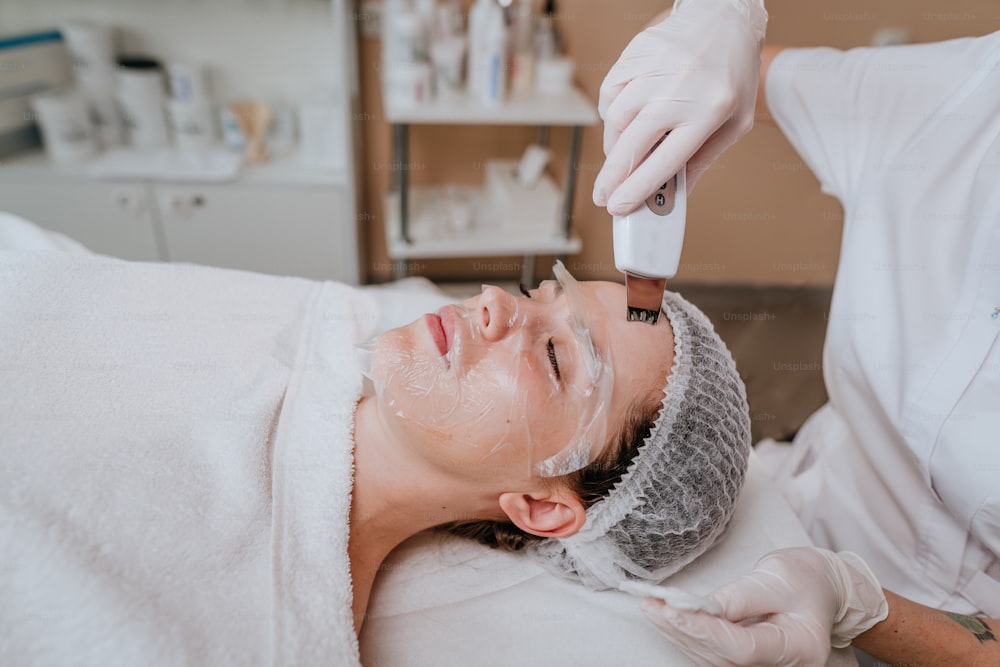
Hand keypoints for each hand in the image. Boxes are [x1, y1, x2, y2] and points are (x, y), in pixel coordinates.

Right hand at [593, 0, 766, 214]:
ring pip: (616, 120)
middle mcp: (679, 90)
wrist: (726, 18)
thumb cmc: (733, 72)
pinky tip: (624, 119)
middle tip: (603, 196)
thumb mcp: (734, 122)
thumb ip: (704, 158)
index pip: (665, 161)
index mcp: (709, 111)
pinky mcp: (637, 55)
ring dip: (615, 145)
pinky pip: (610, 93)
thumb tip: (676, 193)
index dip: (638, 188)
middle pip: (632, 144)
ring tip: (623, 154)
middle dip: (612, 178)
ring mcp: (655, 69)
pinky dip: (611, 112)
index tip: (620, 206)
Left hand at [640, 547, 888, 666]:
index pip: (742, 647)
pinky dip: (686, 633)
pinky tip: (665, 616)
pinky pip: (711, 652)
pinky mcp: (745, 659)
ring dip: (677, 632)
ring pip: (711, 657)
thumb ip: (741, 596)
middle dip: (682, 629)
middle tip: (651, 604)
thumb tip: (701, 607)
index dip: (704, 630)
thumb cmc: (805, 579)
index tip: (672, 609)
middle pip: (721, 655)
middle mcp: (780, 666)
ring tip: (650, 606)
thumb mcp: (778, 577)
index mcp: (798, 647)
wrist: (821, 589)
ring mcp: (763, 666)